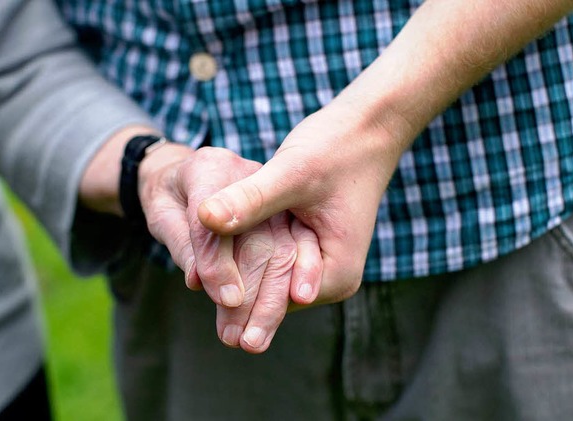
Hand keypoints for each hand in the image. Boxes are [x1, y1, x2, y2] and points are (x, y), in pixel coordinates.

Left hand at [139, 145, 321, 352]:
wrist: (367, 131)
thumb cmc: (336, 147)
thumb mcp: (293, 173)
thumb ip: (251, 199)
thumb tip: (205, 217)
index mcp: (337, 266)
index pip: (281, 296)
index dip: (242, 298)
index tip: (211, 312)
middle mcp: (335, 271)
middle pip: (279, 297)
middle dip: (245, 309)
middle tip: (220, 336)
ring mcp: (323, 259)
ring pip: (275, 281)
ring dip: (246, 289)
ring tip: (214, 311)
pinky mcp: (312, 244)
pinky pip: (278, 263)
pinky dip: (254, 266)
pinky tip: (226, 271)